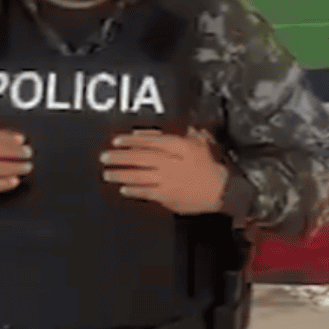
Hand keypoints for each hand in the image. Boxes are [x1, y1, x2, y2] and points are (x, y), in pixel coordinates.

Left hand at [100, 129, 228, 215]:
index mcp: (178, 147)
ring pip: (138, 176)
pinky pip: (146, 193)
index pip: (149, 141)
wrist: (223, 190)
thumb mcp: (200, 141)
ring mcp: (167, 181)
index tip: (116, 140)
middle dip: (119, 158)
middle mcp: (170, 163)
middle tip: (105, 157)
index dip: (130, 141)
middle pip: (139, 158)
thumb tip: (161, 131)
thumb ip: (182, 133)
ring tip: (108, 174)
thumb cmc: (212, 165)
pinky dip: (133, 190)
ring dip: (120, 175)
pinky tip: (123, 189)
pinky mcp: (167, 197)